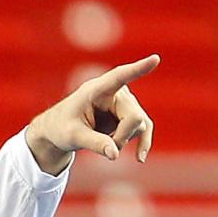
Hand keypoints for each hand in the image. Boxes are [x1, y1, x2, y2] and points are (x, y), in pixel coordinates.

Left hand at [26, 54, 158, 175]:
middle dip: (122, 137)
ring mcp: (125, 103)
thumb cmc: (62, 127)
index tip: (155, 59)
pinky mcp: (130, 114)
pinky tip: (140, 158)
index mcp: (97, 89)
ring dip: (124, 140)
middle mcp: (116, 92)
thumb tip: (115, 154)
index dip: (138, 69)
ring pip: (140, 125)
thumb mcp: (72, 136)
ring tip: (105, 143)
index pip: (120, 76)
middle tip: (105, 147)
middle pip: (134, 116)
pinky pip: (144, 129)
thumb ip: (93, 143)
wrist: (62, 129)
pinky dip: (143, 143)